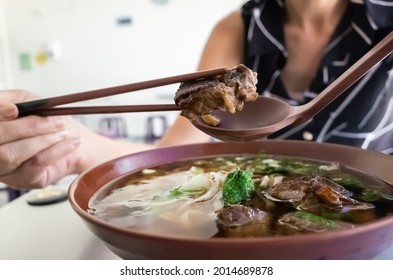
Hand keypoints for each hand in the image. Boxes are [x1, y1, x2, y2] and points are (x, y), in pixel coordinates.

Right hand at [0, 89, 147, 189]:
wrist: (78, 142)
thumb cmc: (53, 122)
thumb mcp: (33, 101)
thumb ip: (16, 100)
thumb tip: (7, 107)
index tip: (14, 109)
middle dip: (28, 127)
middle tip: (54, 121)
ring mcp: (4, 168)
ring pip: (11, 154)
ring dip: (43, 139)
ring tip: (64, 132)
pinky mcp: (22, 181)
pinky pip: (35, 164)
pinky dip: (56, 150)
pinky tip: (71, 142)